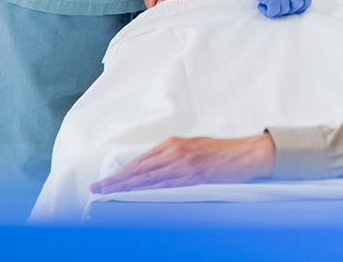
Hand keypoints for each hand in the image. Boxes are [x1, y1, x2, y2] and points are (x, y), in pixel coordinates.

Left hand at [90, 134, 275, 194]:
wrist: (245, 154)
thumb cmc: (222, 151)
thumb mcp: (194, 146)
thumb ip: (174, 155)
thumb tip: (156, 167)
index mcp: (174, 144)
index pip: (141, 161)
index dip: (123, 172)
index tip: (109, 180)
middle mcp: (174, 153)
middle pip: (139, 169)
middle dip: (116, 180)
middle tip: (97, 188)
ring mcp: (182, 166)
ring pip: (146, 179)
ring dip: (124, 188)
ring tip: (108, 194)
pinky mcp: (191, 178)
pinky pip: (163, 187)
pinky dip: (146, 193)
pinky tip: (133, 198)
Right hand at [199, 0, 312, 16]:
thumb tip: (295, 5)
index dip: (304, 3)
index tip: (294, 10)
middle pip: (297, 4)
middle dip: (287, 11)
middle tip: (274, 8)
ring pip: (285, 9)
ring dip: (274, 12)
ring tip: (264, 4)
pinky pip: (274, 10)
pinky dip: (267, 12)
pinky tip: (260, 5)